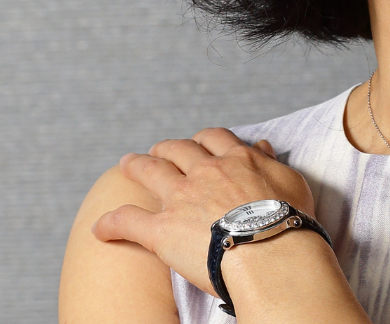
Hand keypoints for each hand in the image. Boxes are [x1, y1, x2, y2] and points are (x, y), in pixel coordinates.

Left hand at [91, 128, 315, 295]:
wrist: (271, 252)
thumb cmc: (289, 220)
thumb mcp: (290, 180)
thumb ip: (271, 162)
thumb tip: (262, 147)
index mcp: (236, 160)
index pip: (213, 139)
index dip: (202, 140)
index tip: (199, 144)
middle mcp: (205, 172)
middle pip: (178, 149)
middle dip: (166, 148)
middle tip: (159, 151)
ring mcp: (181, 198)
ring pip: (150, 171)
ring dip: (135, 165)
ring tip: (127, 163)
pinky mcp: (162, 230)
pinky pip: (128, 222)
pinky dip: (111, 224)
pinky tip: (100, 229)